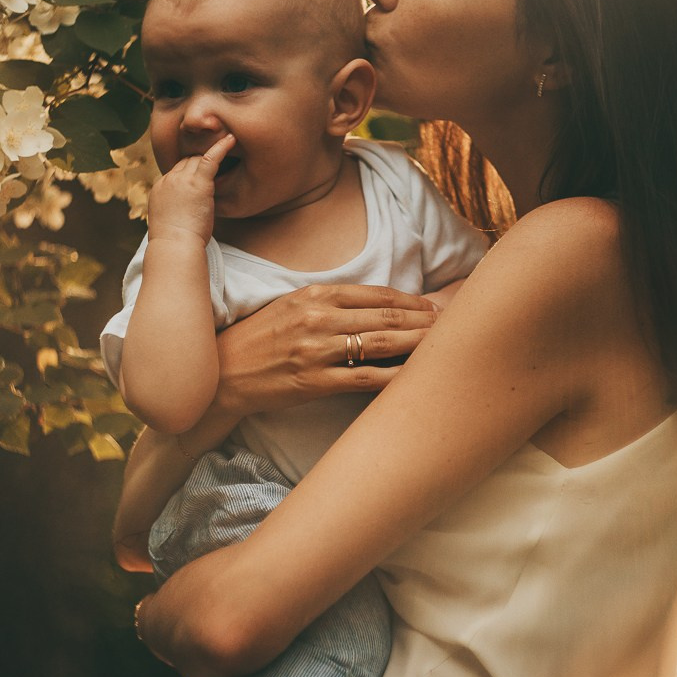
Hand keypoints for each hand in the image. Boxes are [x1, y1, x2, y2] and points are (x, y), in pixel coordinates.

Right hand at [147, 133, 235, 246]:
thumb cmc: (175, 243)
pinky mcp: (198, 183)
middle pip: (186, 162)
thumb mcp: (169, 223)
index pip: (176, 172)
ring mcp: (182, 179)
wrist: (174, 245)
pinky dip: (221, 147)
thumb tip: (186, 214)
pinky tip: (231, 140)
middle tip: (217, 163)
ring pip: (197, 159)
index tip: (201, 177)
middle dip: (199, 163)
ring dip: (210, 156)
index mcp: (160, 188)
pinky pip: (210, 158)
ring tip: (226, 147)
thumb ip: (176, 211)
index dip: (190, 173)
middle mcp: (169, 179)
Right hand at [179, 283, 439, 454]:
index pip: (376, 294)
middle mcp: (318, 318)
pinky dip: (394, 377)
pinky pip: (365, 379)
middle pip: (386, 318)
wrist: (221, 374)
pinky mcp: (314, 382)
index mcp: (314, 294)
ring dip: (418, 346)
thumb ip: (330, 302)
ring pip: (383, 345)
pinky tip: (415, 379)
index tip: (435, 308)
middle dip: (425, 323)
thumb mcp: (291, 306)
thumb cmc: (259, 339)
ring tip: (444, 348)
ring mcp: (316, 350)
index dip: (412, 302)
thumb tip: (376, 307)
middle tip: (455, 326)